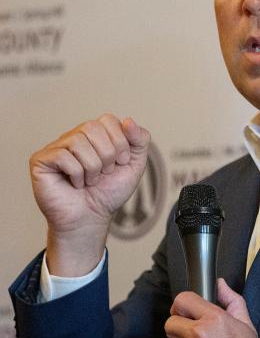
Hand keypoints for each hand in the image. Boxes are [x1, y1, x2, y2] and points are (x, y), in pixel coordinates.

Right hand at [29, 114, 149, 274]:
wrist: (92, 217)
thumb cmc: (109, 192)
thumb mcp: (134, 165)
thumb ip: (139, 140)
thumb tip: (128, 120)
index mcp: (95, 135)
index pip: (108, 120)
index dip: (120, 142)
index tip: (121, 162)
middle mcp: (74, 137)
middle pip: (92, 127)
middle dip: (107, 154)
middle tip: (104, 173)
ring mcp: (56, 148)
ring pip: (77, 141)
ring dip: (92, 167)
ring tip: (90, 180)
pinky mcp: (40, 160)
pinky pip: (62, 156)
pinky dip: (76, 174)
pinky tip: (75, 184)